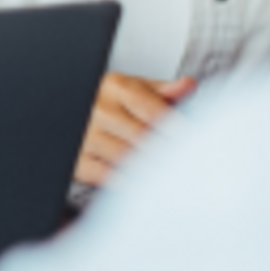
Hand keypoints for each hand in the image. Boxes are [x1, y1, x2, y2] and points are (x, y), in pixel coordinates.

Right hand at [75, 72, 197, 188]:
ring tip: (173, 177)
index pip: (154, 111)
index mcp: (116, 86)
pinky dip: (129, 183)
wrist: (72, 112)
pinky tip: (146, 185)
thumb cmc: (108, 102)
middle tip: (191, 165)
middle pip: (142, 136)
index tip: (197, 143)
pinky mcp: (78, 159)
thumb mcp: (134, 88)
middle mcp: (99, 109)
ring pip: (127, 158)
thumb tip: (187, 85)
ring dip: (152, 169)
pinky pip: (107, 176)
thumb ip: (163, 90)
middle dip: (169, 152)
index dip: (178, 129)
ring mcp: (86, 135)